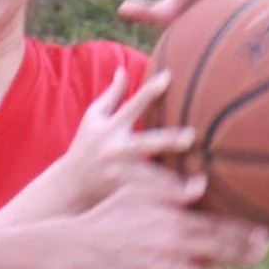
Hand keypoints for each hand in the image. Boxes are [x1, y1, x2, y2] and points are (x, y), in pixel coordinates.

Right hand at [58, 67, 196, 208]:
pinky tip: (191, 199)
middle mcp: (115, 149)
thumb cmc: (85, 146)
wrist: (68, 185)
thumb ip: (111, 95)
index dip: (149, 91)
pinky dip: (168, 200)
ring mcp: (119, 173)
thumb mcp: (92, 119)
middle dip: (166, 140)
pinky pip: (148, 196)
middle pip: (144, 143)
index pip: (132, 105)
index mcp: (110, 128)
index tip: (168, 77)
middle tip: (189, 136)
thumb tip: (123, 68)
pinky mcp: (122, 193)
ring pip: (150, 177)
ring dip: (174, 181)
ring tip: (200, 183)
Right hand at [70, 167, 268, 268]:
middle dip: (245, 256)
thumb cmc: (102, 217)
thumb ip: (170, 189)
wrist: (73, 248)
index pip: (219, 226)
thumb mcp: (134, 193)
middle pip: (220, 252)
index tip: (263, 235)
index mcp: (173, 220)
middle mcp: (174, 245)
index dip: (245, 232)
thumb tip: (202, 184)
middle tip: (261, 259)